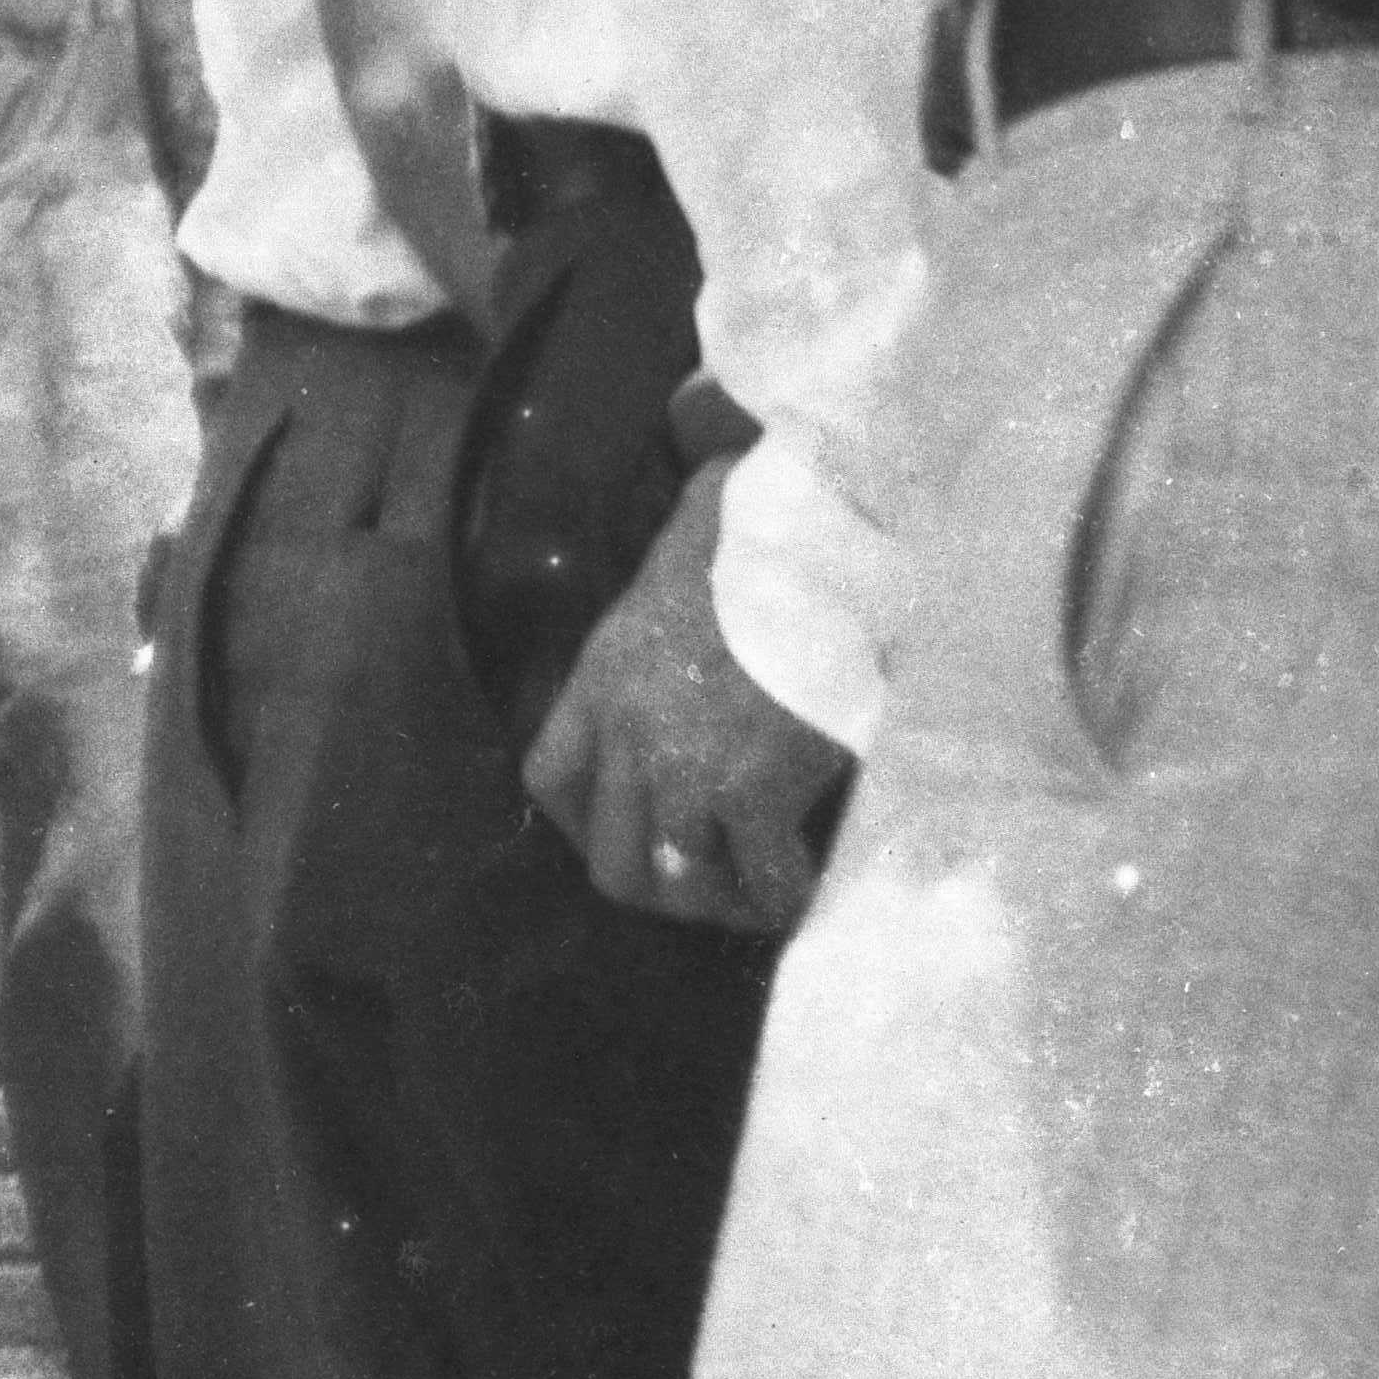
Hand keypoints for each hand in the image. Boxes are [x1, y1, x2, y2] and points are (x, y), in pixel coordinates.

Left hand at [521, 468, 851, 935]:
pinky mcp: (749, 786)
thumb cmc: (776, 529)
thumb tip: (708, 477)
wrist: (827, 533)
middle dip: (662, 887)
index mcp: (605, 672)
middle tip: (717, 882)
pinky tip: (814, 880)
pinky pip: (762, 880)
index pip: (551, 780)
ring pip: (673, 883)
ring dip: (721, 901)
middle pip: (608, 857)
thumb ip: (685, 549)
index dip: (589, 825)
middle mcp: (629, 727)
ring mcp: (683, 764)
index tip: (640, 834)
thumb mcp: (699, 540)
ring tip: (764, 889)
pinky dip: (788, 894)